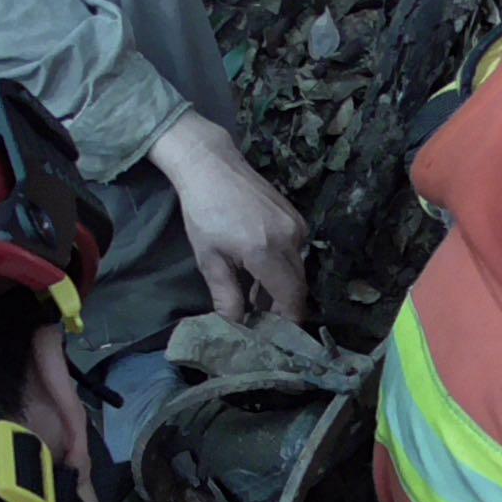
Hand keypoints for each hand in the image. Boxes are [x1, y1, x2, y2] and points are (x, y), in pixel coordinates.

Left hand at [148, 111, 309, 323]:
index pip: (291, 298)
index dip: (288, 321)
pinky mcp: (296, 217)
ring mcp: (296, 225)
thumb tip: (236, 327)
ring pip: (297, 270)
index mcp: (266, 252)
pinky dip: (282, 268)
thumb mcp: (210, 260)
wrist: (211, 165)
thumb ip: (227, 296)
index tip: (277, 337)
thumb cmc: (204, 212)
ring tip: (256, 300)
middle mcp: (290, 239)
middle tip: (263, 324)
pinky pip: (296, 252)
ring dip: (281, 288)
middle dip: (283, 308)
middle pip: (298, 286)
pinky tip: (260, 274)